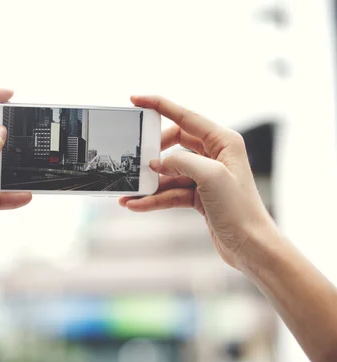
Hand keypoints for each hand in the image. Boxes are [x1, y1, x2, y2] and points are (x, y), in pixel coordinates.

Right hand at [120, 96, 275, 269]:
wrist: (250, 246)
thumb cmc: (239, 209)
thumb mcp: (209, 177)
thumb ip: (180, 162)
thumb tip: (156, 163)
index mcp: (223, 141)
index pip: (185, 116)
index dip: (159, 106)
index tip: (135, 100)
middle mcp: (215, 155)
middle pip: (174, 144)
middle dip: (153, 153)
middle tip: (135, 160)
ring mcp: (205, 176)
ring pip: (169, 173)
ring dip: (149, 183)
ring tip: (127, 193)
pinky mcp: (199, 196)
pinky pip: (170, 192)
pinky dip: (154, 199)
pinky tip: (136, 205)